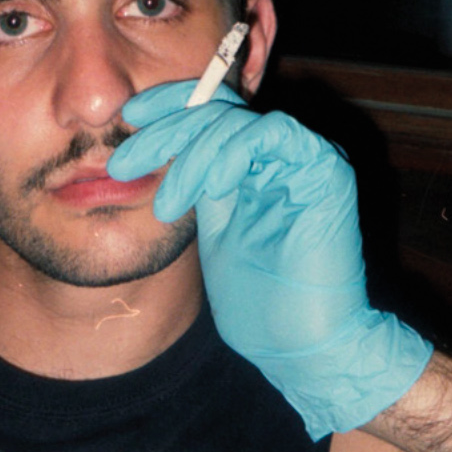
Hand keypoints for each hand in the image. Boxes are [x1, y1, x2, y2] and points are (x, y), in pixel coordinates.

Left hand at [107, 81, 431, 439]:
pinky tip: (211, 186)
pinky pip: (275, 133)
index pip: (212, 109)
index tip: (126, 118)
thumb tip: (152, 144)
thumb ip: (195, 181)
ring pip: (238, 121)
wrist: (298, 347)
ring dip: (192, 154)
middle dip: (165, 130)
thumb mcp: (210, 227)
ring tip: (169, 203)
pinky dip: (235, 151)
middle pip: (218, 109)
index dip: (168, 104)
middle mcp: (283, 153)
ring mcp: (306, 159)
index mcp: (255, 163)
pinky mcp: (326, 170)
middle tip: (124, 163)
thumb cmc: (257, 301)